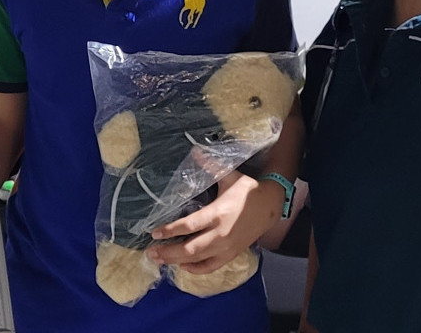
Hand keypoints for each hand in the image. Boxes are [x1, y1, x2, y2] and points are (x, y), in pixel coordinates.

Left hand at [146, 171, 281, 273]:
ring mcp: (226, 247)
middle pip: (190, 249)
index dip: (170, 230)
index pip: (189, 225)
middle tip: (150, 252)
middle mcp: (221, 234)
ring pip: (198, 260)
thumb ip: (211, 166)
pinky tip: (183, 266)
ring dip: (176, 261)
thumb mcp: (230, 176)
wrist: (270, 206)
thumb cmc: (248, 189)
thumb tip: (195, 151)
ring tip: (159, 260)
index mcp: (218, 213)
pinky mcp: (231, 254)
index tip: (154, 233)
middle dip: (168, 252)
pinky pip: (211, 267)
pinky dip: (196, 269)